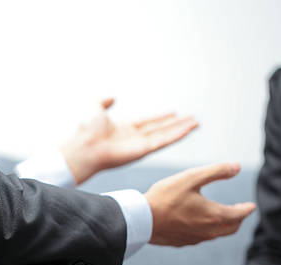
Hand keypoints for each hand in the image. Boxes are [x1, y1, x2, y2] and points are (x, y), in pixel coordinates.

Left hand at [61, 98, 197, 184]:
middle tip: (192, 119)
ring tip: (196, 123)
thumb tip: (112, 96)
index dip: (161, 118)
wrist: (84, 147)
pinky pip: (164, 141)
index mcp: (123, 129)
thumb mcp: (95, 109)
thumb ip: (104, 102)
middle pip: (160, 129)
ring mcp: (140, 145)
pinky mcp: (144, 150)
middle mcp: (134, 138)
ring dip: (181, 129)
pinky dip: (177, 135)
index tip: (174, 113)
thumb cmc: (86, 131)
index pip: (147, 122)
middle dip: (176, 124)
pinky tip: (189, 129)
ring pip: (165, 135)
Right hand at [145, 163, 256, 245]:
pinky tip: (198, 223)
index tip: (251, 205)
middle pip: (231, 228)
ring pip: (216, 235)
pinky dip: (207, 230)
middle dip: (238, 219)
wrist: (141, 219)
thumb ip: (216, 171)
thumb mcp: (191, 177)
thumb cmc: (165, 197)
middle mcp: (208, 231)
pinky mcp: (182, 242)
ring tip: (220, 217)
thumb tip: (237, 167)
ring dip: (223, 226)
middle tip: (239, 211)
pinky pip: (201, 238)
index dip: (247, 209)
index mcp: (215, 215)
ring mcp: (195, 238)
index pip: (239, 214)